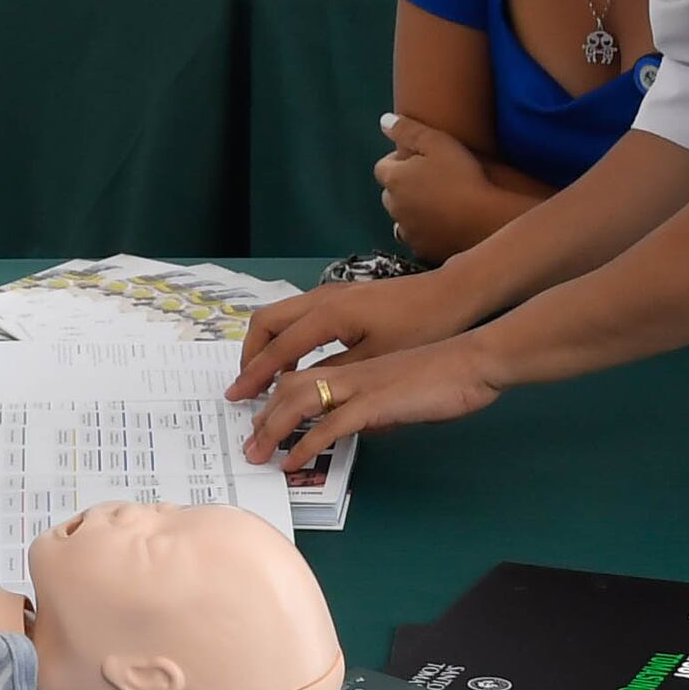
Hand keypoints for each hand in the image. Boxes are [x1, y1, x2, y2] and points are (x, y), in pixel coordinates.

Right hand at [232, 269, 479, 400]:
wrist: (452, 293)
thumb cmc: (421, 327)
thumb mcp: (377, 361)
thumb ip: (335, 376)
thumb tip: (304, 396)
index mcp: (327, 316)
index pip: (278, 349)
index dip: (255, 376)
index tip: (237, 397)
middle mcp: (320, 298)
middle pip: (265, 322)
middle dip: (250, 355)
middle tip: (246, 386)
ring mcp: (330, 292)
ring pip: (280, 315)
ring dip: (267, 345)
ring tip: (264, 376)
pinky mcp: (341, 295)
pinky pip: (296, 315)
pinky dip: (284, 337)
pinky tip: (295, 359)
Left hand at [244, 336, 502, 471]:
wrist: (474, 362)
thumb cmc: (446, 377)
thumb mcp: (401, 392)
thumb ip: (377, 405)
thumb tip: (361, 425)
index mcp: (356, 367)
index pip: (303, 377)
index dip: (276, 397)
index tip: (261, 419)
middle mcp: (351, 372)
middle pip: (290, 387)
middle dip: (264, 415)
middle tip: (248, 442)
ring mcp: (361, 385)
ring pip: (300, 400)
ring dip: (273, 429)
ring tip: (257, 454)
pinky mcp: (375, 403)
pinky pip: (330, 424)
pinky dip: (305, 444)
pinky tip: (292, 461)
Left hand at [372, 113, 513, 262]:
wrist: (486, 220)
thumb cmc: (463, 176)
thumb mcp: (438, 142)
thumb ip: (408, 130)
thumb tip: (384, 121)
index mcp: (394, 179)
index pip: (383, 166)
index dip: (400, 161)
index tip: (421, 159)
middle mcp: (394, 207)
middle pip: (391, 193)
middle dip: (404, 185)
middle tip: (432, 179)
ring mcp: (408, 231)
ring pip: (402, 218)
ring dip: (412, 210)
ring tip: (438, 203)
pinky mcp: (423, 250)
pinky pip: (417, 238)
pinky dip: (425, 231)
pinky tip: (444, 224)